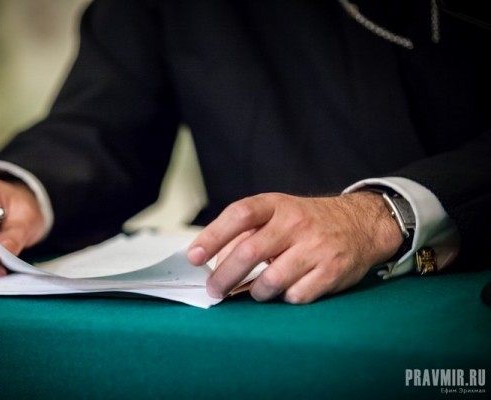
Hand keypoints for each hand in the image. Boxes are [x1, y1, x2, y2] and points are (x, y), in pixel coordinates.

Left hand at [187, 192, 402, 303]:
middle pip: (250, 252)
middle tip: (214, 290)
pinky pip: (296, 296)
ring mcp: (316, 247)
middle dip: (224, 277)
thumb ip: (245, 233)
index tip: (194, 257)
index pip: (240, 215)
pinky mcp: (332, 271)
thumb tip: (211, 263)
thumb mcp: (277, 214)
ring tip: (256, 290)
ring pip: (271, 281)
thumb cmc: (305, 223)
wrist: (360, 224)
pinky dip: (285, 299)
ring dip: (256, 292)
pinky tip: (286, 290)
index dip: (213, 236)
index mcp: (277, 205)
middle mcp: (296, 223)